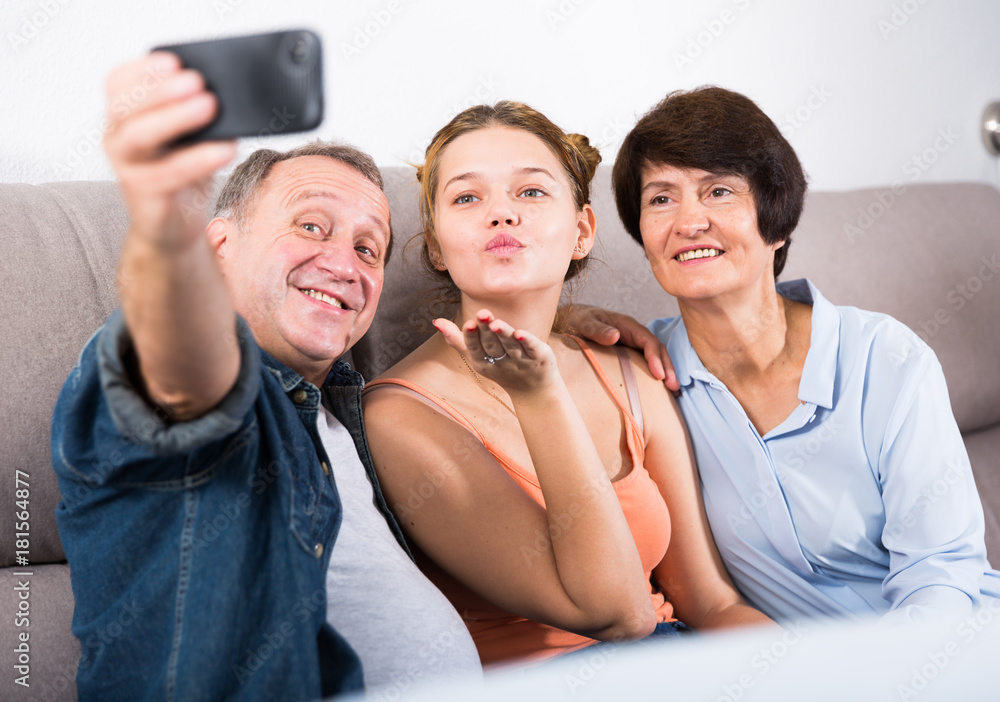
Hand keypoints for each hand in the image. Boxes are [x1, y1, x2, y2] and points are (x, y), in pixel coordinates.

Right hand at [104, 52, 236, 247]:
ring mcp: (128, 168)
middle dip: (161, 90)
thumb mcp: (187, 138)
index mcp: (124, 117)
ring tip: (209, 106)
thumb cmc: (182, 174)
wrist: (173, 226)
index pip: (117, 83)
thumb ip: (194, 114)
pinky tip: (225, 150)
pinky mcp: (145, 195)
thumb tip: (227, 93)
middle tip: (197, 82)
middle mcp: (118, 139)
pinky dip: (199, 159)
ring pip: (140, 136)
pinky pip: (169, 173)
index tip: (173, 60)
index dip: (142, 70)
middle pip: (125, 107)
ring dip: (176, 118)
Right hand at [433, 310, 560, 396]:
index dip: (472, 337)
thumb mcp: (476, 356)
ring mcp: (521, 361)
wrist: (532, 389)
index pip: (476, 348)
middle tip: (481, 313)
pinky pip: (532, 349)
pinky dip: (528, 341)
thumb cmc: (500, 366)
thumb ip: (457, 339)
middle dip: (486, 330)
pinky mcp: (539, 357)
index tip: (468, 323)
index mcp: (483, 362)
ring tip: (496, 323)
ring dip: (503, 334)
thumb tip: (436, 321)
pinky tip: (521, 333)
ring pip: (511, 346)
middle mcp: (501, 362)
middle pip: (493, 345)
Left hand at [562, 304, 678, 392]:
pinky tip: (662, 391)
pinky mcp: (630, 355)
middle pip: (657, 350)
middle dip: (667, 367)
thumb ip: (598, 330)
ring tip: (674, 392)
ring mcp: (634, 345)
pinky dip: (655, 375)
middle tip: (674, 386)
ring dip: (666, 373)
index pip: (647, 340)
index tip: (658, 374)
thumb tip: (616, 336)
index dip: (655, 357)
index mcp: (627, 325)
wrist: (572, 321)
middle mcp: (634, 335)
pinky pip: (646, 364)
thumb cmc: (579, 321)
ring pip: (655, 358)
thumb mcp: (585, 323)